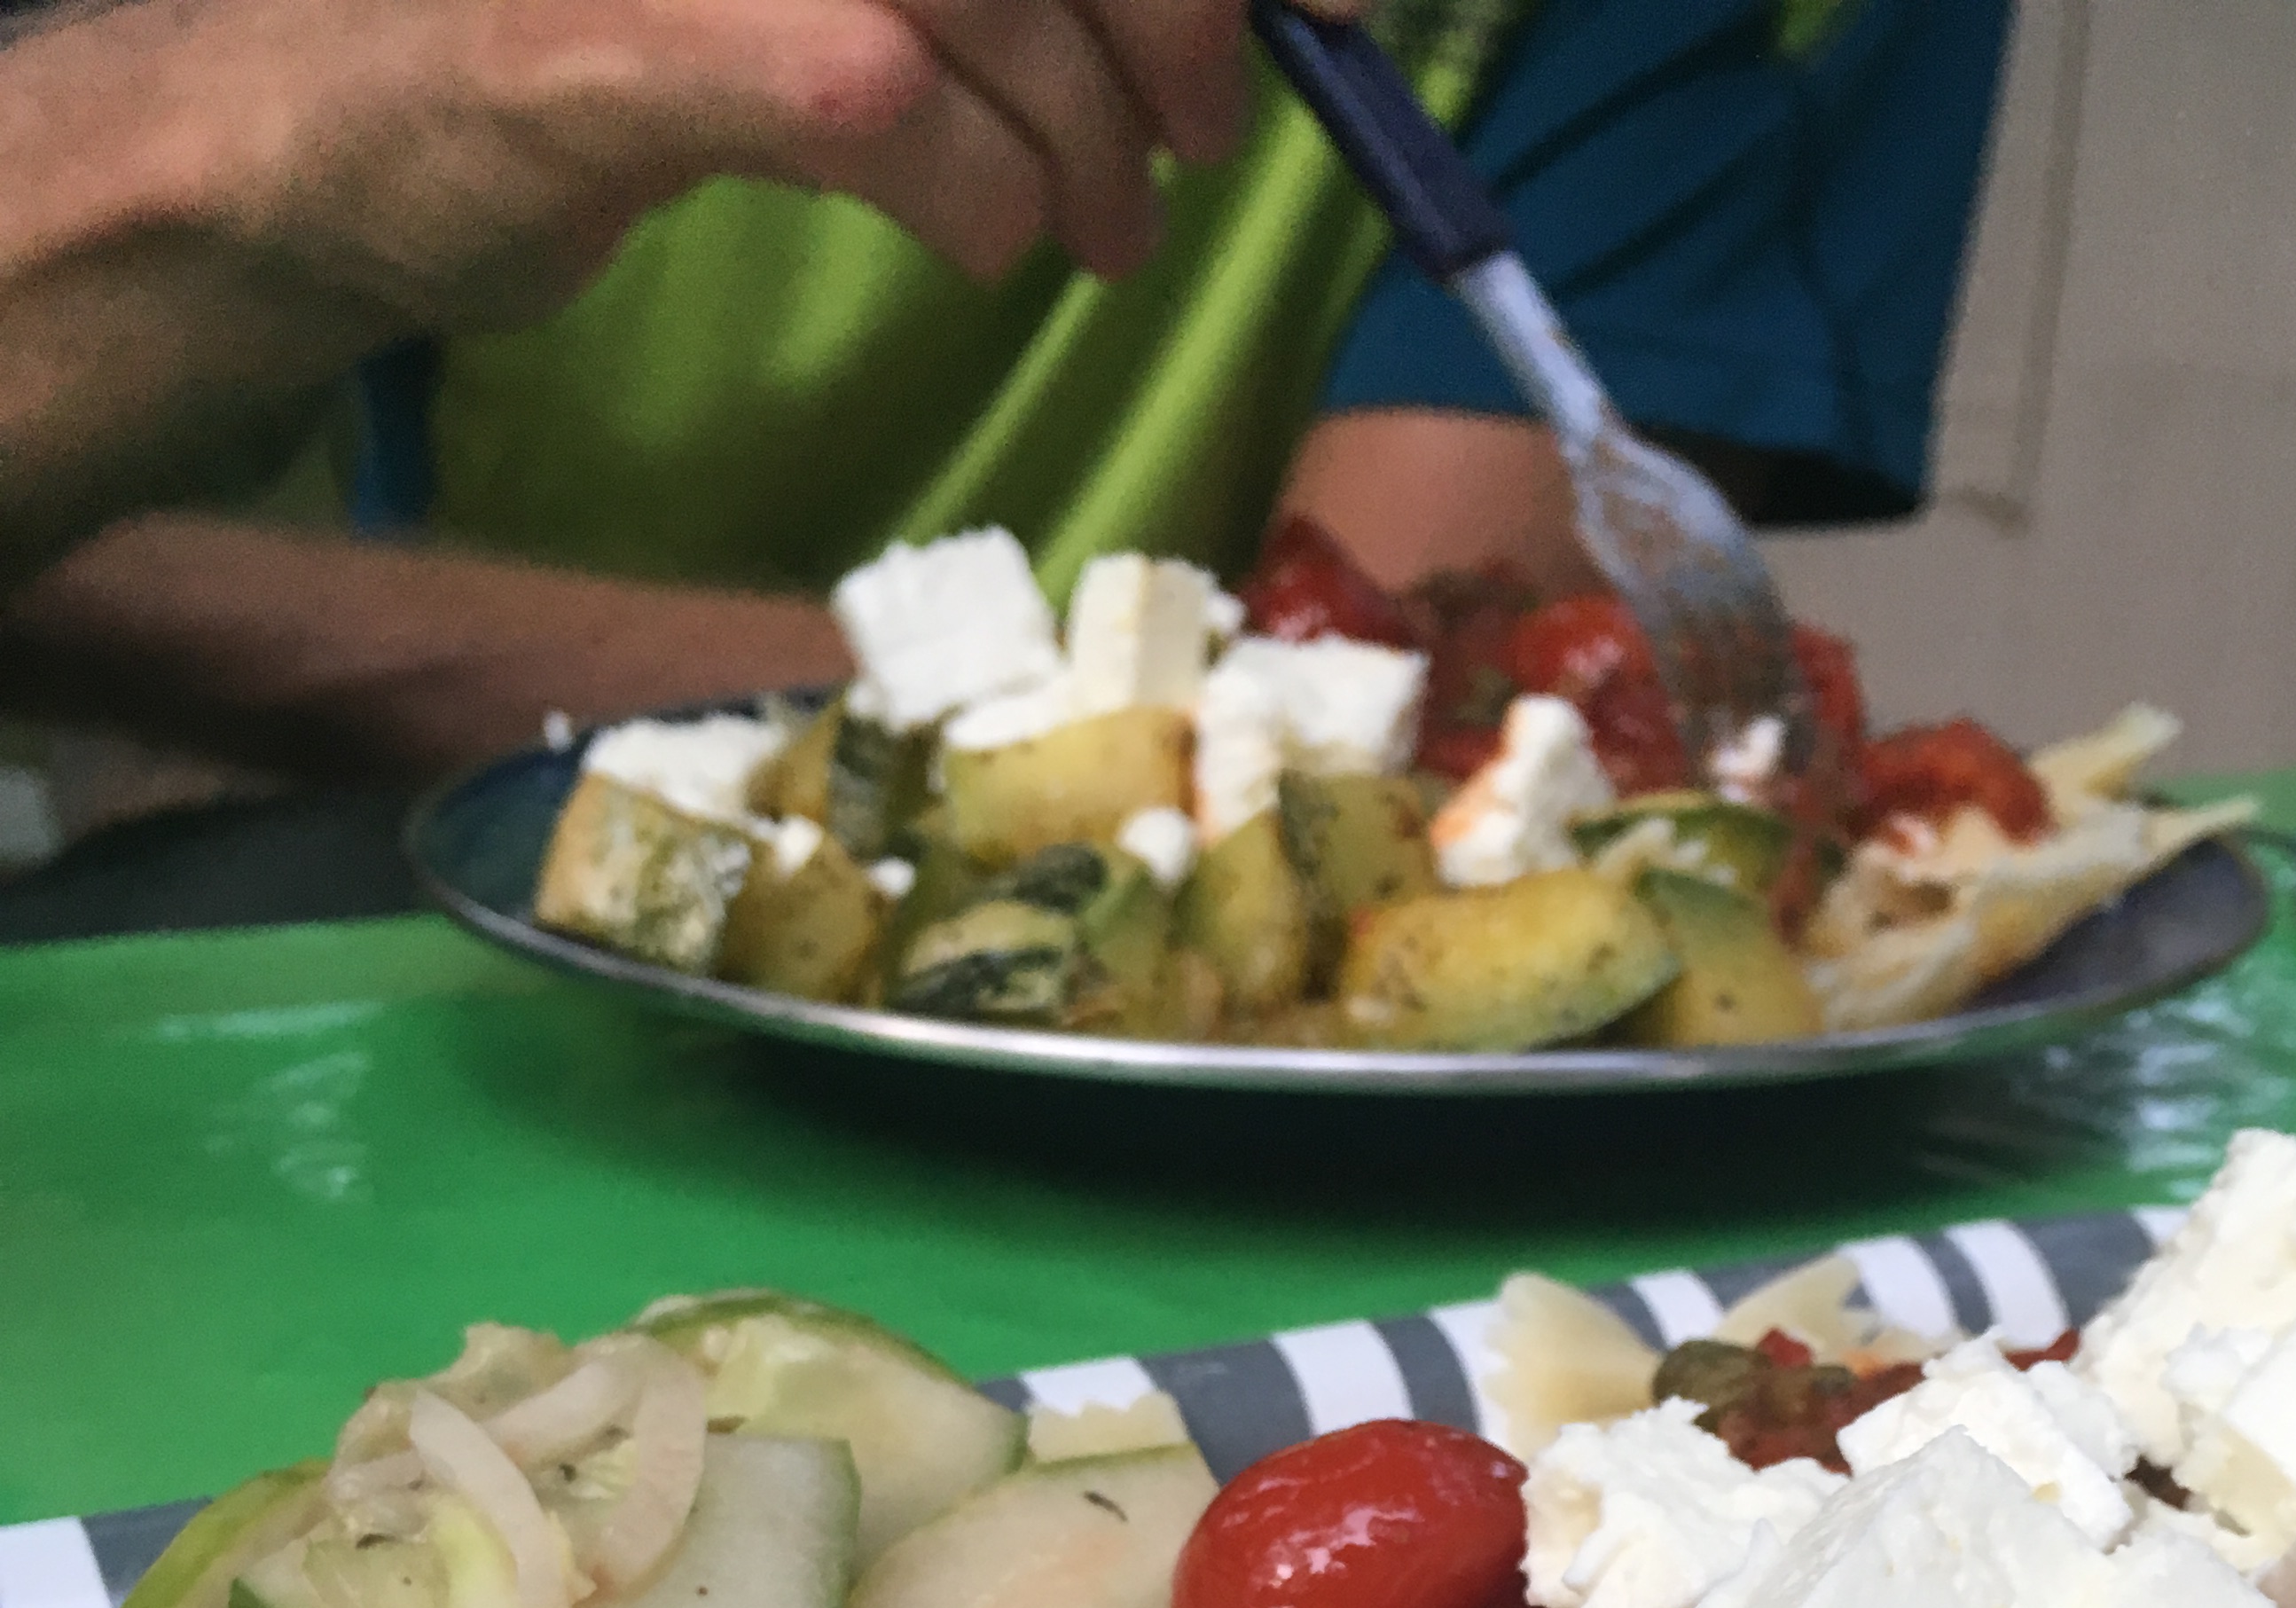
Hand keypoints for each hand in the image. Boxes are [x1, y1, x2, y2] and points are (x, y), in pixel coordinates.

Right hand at [93, 0, 1313, 316]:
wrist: (314, 138)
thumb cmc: (573, 44)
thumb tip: (1191, 22)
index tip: (1328, 5)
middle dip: (1170, 19)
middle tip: (1195, 143)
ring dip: (1086, 135)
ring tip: (1098, 230)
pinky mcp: (640, 43)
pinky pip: (885, 101)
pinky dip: (976, 191)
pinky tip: (979, 243)